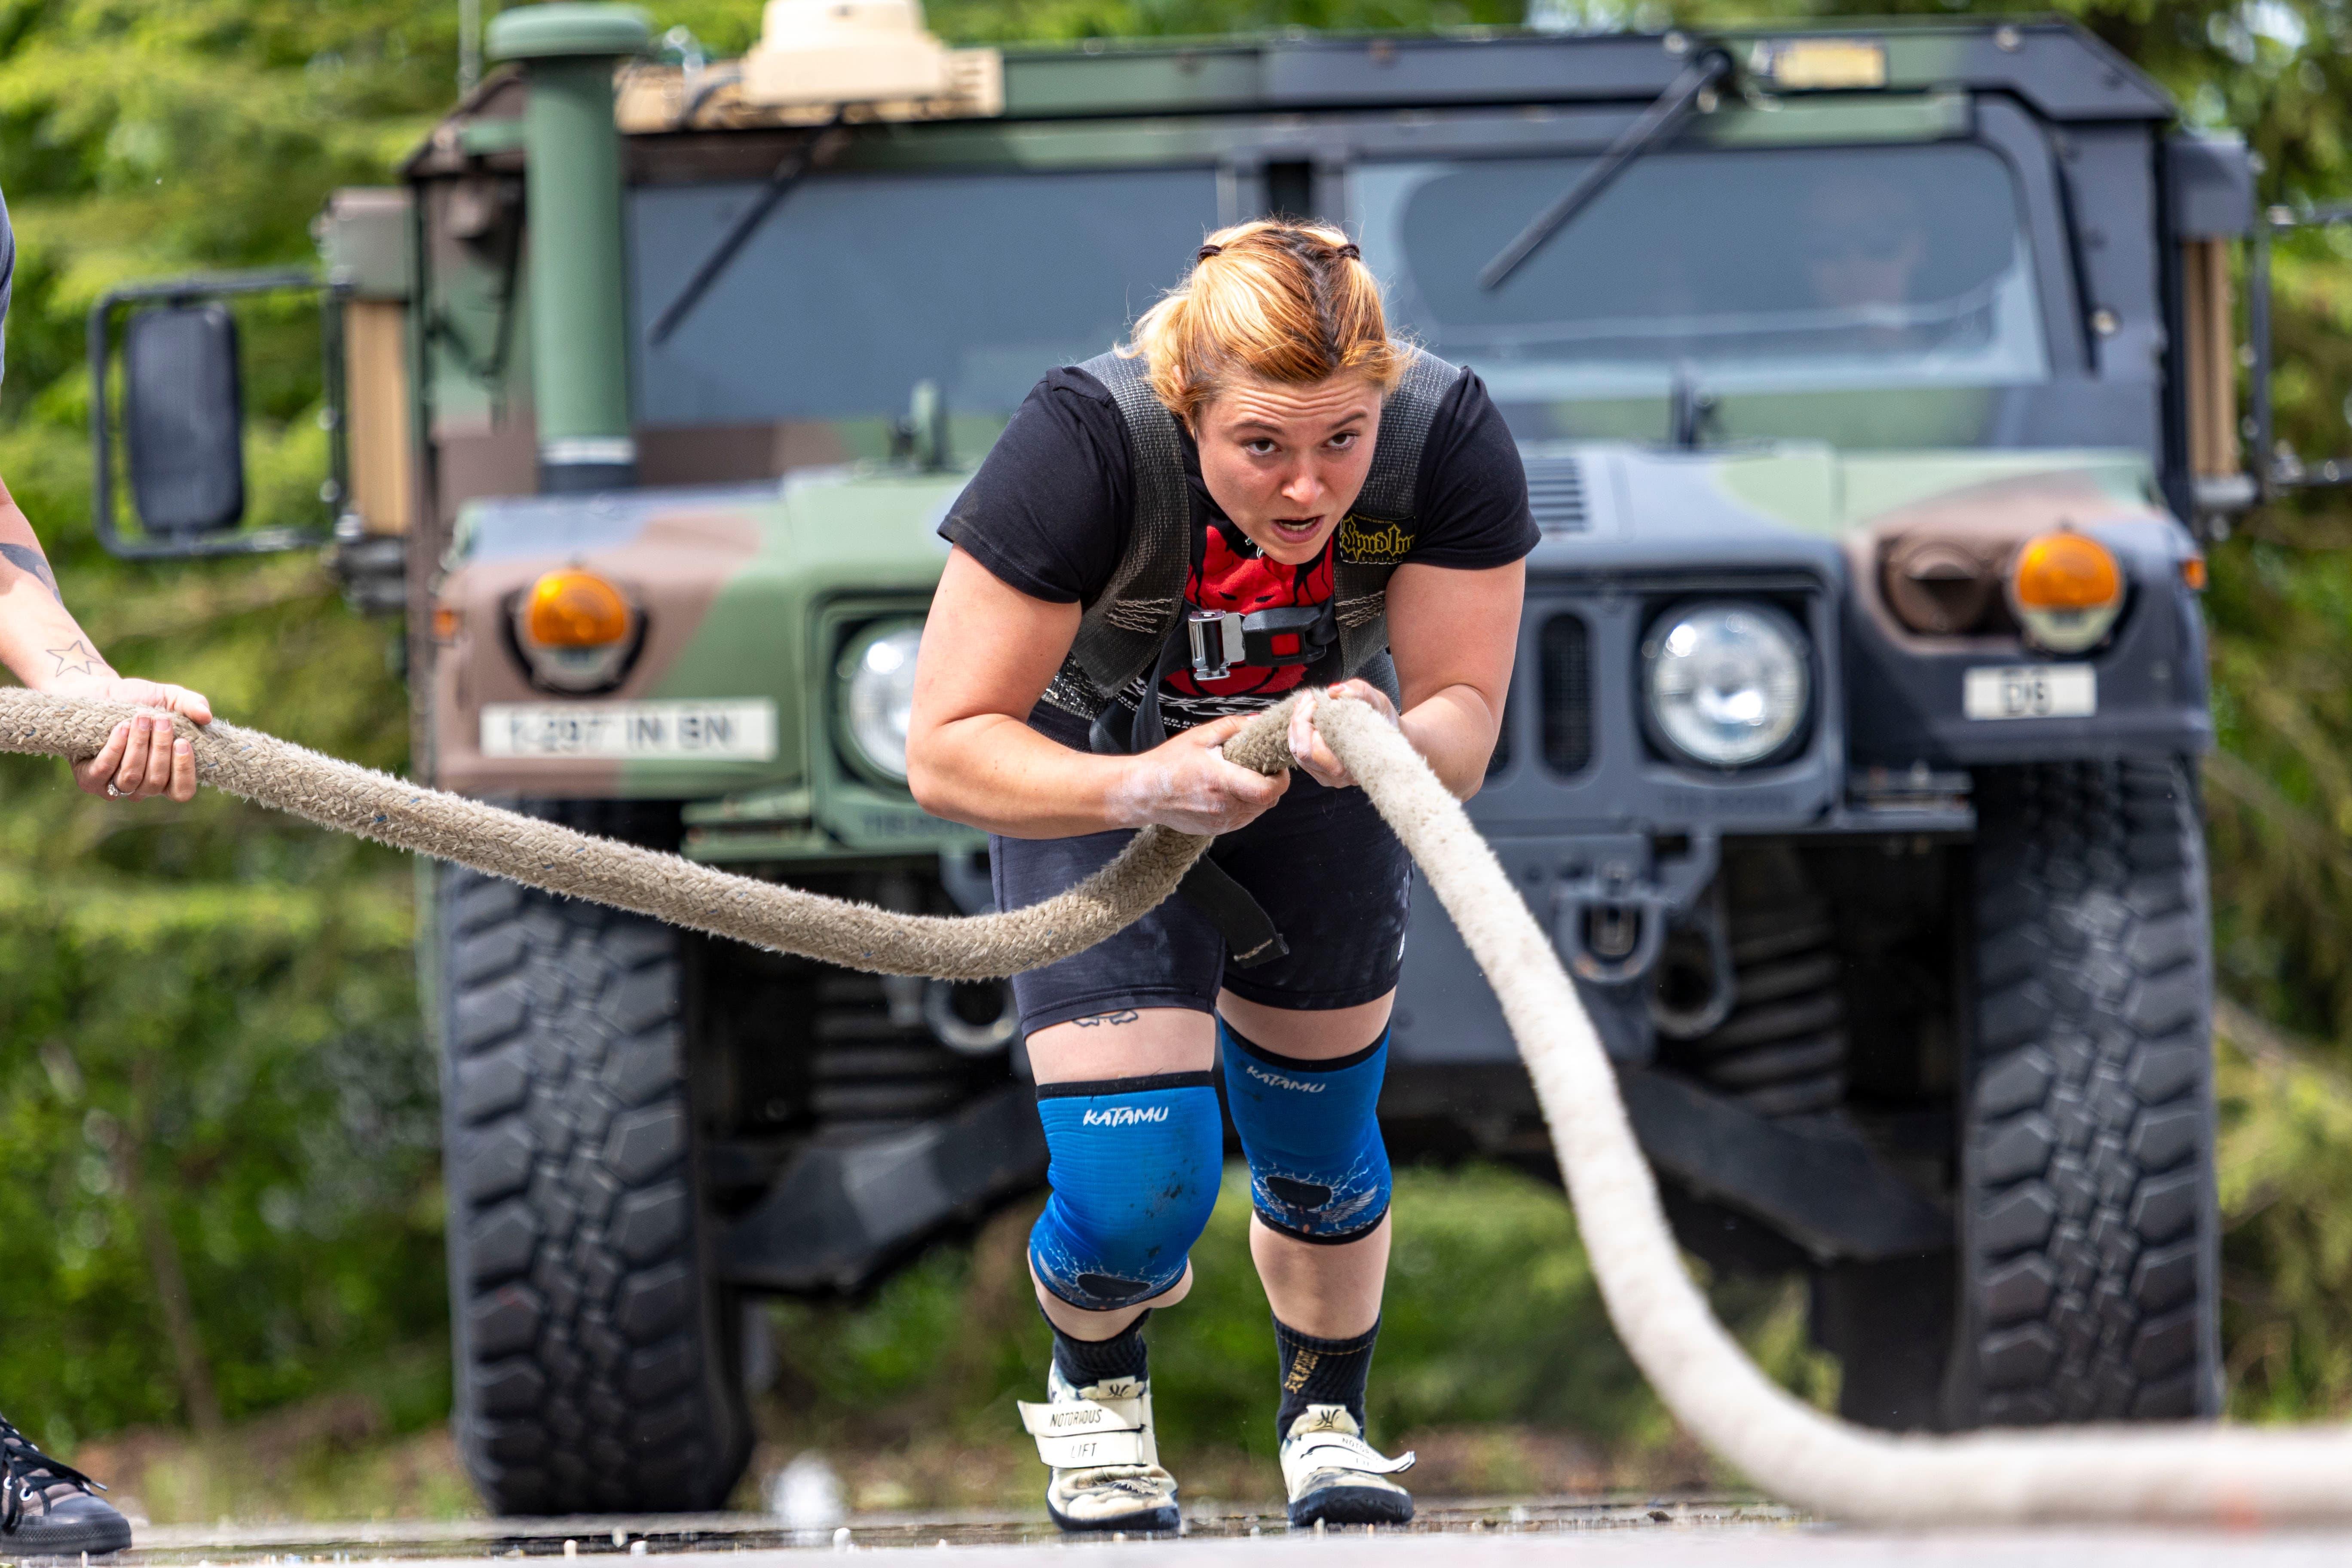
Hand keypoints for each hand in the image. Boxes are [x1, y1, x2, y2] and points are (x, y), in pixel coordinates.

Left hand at [62, 677, 213, 803]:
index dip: (184, 772)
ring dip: (139, 745)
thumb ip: (191, 704)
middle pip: (155, 782)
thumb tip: (207, 716)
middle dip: (160, 749)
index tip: (183, 742)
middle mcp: (140, 787)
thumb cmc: (137, 699)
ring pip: (131, 777)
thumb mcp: (168, 696)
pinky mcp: (88, 779)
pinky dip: (116, 748)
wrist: (95, 692)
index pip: (181, 792)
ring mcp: (113, 786)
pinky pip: (104, 771)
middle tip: (161, 720)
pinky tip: (122, 727)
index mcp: (165, 776)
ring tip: (141, 718)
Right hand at [1106, 712, 1290, 834]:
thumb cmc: (1168, 764)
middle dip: (1271, 783)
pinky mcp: (1217, 829)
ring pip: (1258, 811)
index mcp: (1222, 782)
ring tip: (1242, 778)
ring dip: (1258, 795)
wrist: (1145, 792)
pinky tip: (1230, 791)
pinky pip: (1243, 819)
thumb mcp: (1200, 736)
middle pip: (1268, 801)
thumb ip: (1233, 727)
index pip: (1269, 790)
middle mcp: (1224, 807)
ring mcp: (1221, 822)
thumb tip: (1258, 722)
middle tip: (1260, 767)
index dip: (1280, 778)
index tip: (1275, 765)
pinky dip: (1245, 805)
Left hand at [1287, 681, 1398, 790]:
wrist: (1388, 738)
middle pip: (1301, 751)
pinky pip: (1299, 752)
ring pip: (1297, 751)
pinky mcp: (1319, 771)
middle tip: (1309, 698)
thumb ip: (1358, 692)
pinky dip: (1298, 731)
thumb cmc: (1383, 720)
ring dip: (1297, 724)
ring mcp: (1326, 776)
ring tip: (1307, 702)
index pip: (1314, 749)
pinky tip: (1306, 714)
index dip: (1308, 721)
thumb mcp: (1377, 700)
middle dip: (1299, 720)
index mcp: (1352, 765)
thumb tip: (1334, 691)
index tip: (1316, 700)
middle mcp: (1337, 777)